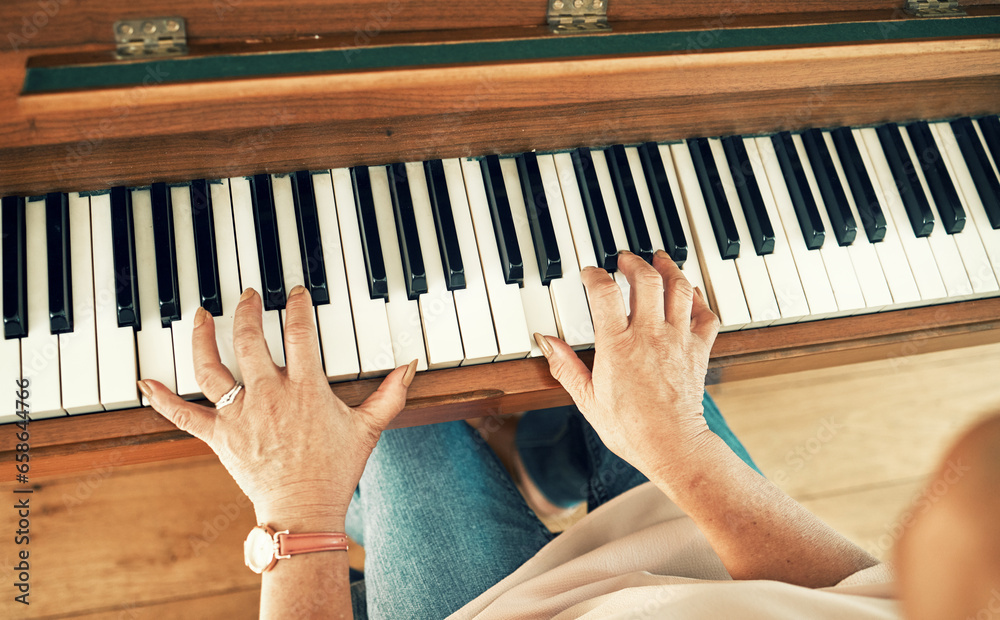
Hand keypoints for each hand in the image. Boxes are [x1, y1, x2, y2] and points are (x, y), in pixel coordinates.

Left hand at [140, 285, 415, 528]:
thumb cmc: (336, 470)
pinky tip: (145, 382)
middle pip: (250, 339)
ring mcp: (240, 415)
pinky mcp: (220, 436)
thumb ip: (390, 394)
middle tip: (248, 295)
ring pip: (212, 367)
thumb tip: (410, 365)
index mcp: (305, 389)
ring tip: (201, 314)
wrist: (304, 510)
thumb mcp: (369, 429)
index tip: (296, 294)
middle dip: (247, 311)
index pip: (299, 333)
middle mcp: (269, 396)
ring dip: (203, 336)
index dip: (298, 307)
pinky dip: (162, 399)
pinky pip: (184, 415)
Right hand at [537, 250, 719, 477]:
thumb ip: (565, 366)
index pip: (605, 292)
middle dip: (634, 263)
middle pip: (647, 279)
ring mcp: (677, 340)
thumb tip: (546, 342)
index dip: (594, 275)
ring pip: (679, 289)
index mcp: (617, 345)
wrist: (672, 445)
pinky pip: (705, 315)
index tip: (590, 273)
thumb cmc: (630, 428)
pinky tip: (691, 294)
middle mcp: (650, 335)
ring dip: (669, 269)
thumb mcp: (587, 399)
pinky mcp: (698, 351)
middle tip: (625, 259)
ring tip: (660, 261)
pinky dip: (699, 299)